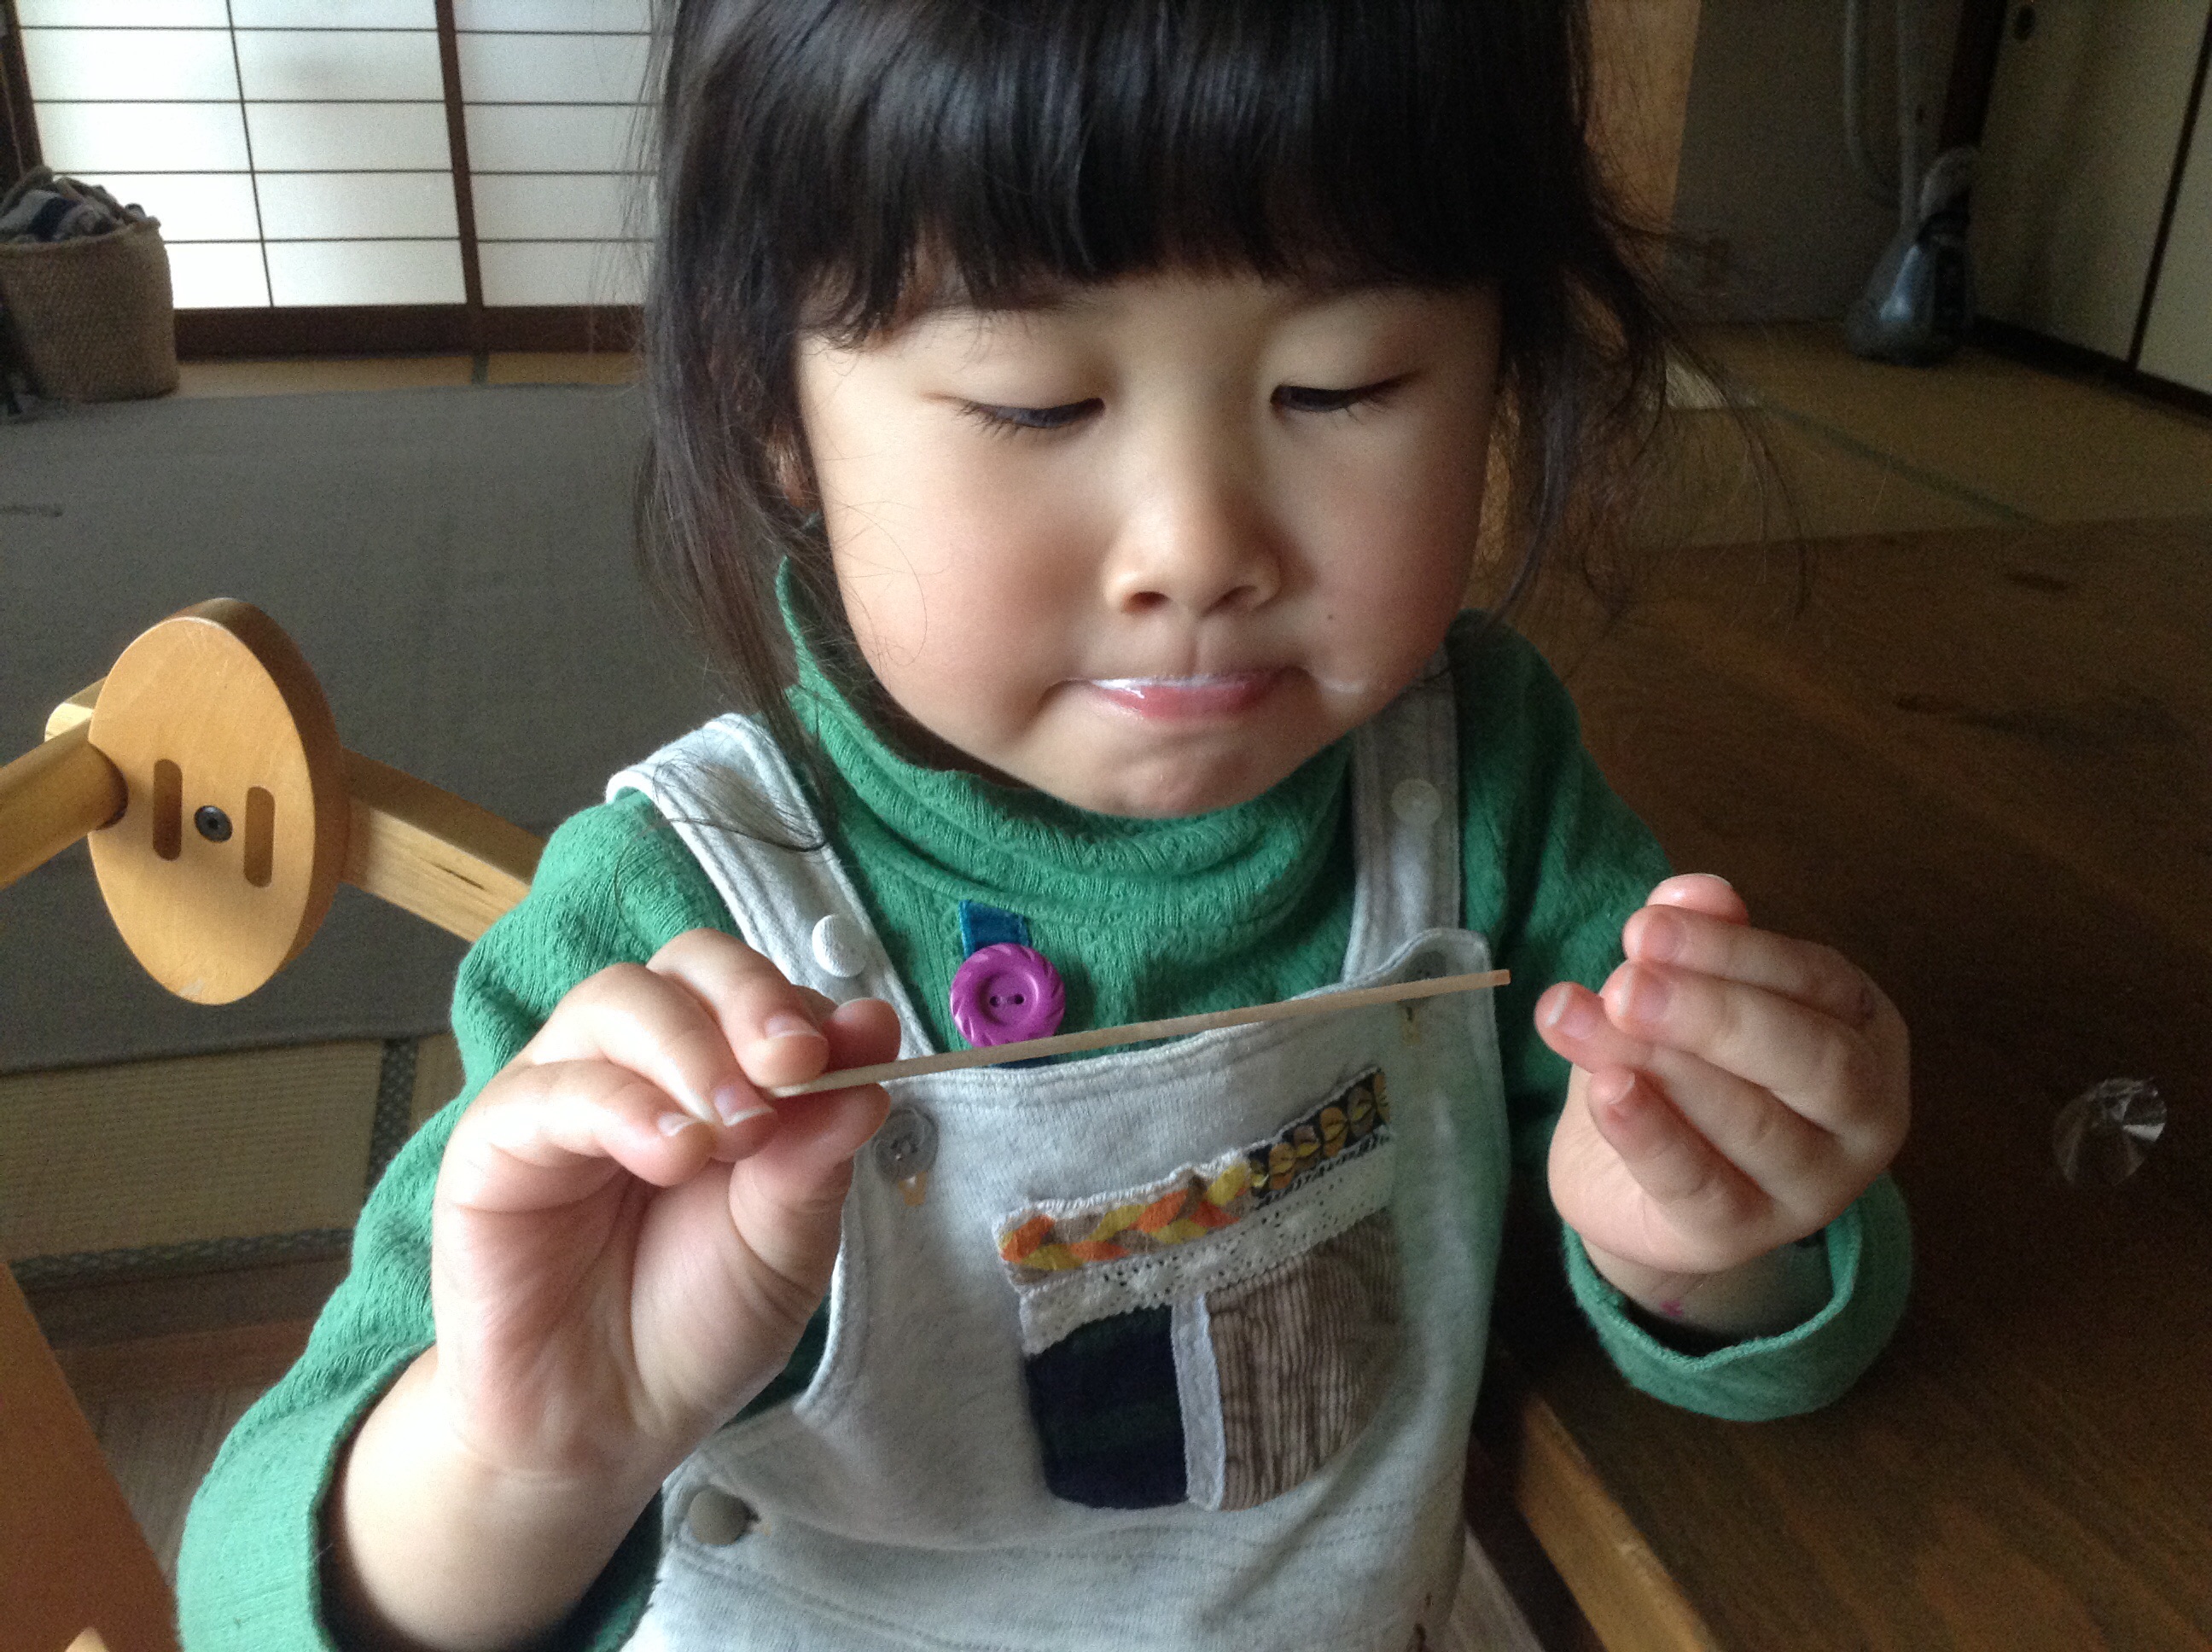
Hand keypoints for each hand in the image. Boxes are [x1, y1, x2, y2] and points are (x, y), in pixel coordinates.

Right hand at [426, 927, 899, 1489]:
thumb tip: (875, 1031)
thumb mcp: (786, 1239)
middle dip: (750, 997)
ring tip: (734, 1132)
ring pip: (614, 1002)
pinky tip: (673, 1153)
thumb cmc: (694, 1325)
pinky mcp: (492, 1145)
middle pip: (684, 965)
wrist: (604, 1429)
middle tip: (796, 1061)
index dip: (806, 1004)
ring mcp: (560, 1094)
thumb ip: (820, 1142)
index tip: (859, 1047)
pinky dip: (622, 1105)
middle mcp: (635, 1064)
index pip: (754, 990)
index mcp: (716, 1074)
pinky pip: (548, 1089)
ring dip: (691, 1051)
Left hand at [1536, 874, 1908, 1333]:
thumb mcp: (1684, 994)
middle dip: (1715, 1014)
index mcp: (1863, 1032)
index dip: (1731, 951)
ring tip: (1581, 1018)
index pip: (1817, 981)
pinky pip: (1701, 1187)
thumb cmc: (1679, 1065)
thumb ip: (1700, 942)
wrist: (1631, 1181)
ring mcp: (1812, 1187)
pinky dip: (1650, 1135)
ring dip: (1662, 1063)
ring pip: (1756, 1124)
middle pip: (1813, 1060)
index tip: (1644, 927)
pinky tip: (1605, 1089)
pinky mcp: (1742, 1235)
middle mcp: (1863, 1114)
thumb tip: (1697, 891)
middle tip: (1625, 983)